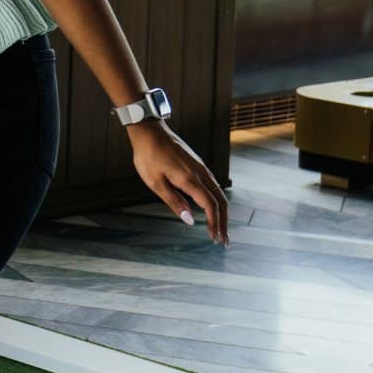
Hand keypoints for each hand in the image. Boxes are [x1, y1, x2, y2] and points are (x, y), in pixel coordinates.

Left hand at [131, 121, 228, 243]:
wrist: (150, 132)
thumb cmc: (148, 156)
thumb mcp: (155, 182)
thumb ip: (173, 201)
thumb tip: (190, 220)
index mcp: (190, 180)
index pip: (210, 206)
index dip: (215, 224)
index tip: (215, 238)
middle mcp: (201, 174)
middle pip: (221, 201)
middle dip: (224, 222)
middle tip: (223, 240)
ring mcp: (202, 168)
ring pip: (219, 194)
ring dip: (222, 212)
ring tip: (220, 228)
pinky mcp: (199, 166)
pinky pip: (213, 186)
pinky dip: (217, 201)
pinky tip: (212, 209)